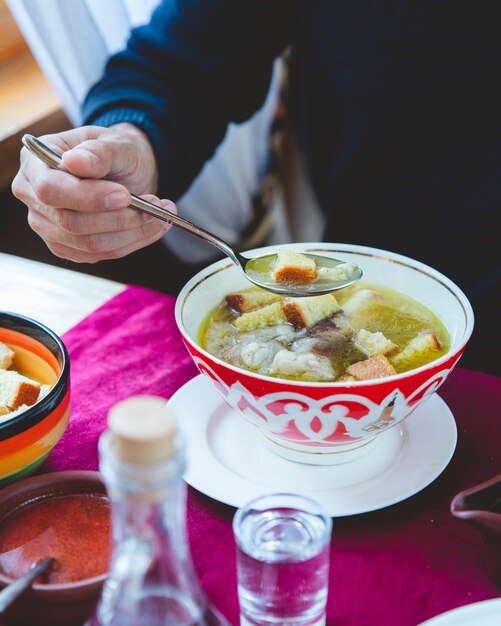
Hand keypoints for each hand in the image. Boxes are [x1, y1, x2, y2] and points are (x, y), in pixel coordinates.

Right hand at [12, 123, 174, 262]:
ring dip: (133, 233)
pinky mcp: (68, 246)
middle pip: (71, 223)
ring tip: (163, 215)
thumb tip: (76, 163)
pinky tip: (153, 227)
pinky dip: (133, 242)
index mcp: (35, 162)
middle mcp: (33, 196)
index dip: (88, 197)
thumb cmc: (115, 151)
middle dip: (120, 218)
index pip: (51, 190)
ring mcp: (48, 226)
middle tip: (157, 205)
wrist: (124, 169)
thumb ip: (99, 152)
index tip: (125, 195)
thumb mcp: (114, 142)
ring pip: (90, 244)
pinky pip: (102, 254)